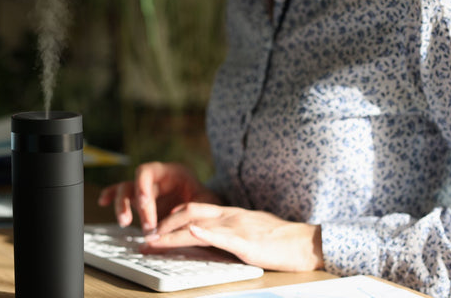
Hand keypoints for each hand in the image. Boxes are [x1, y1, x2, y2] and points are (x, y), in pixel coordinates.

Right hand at [97, 162, 220, 232]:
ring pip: (126, 189)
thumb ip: (195, 210)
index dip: (143, 185)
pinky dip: (110, 196)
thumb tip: (178, 220)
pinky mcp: (139, 200)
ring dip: (122, 206)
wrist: (205, 208)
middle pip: (136, 184)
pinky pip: (120, 194)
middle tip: (148, 227)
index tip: (144, 203)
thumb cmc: (207, 202)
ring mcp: (146, 188)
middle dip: (140, 206)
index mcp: (172, 171)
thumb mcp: (208, 203)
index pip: (150, 171)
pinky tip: (103, 202)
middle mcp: (156, 177)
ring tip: (124, 222)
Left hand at [142, 202, 323, 271]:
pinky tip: (189, 233)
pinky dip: (201, 234)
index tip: (156, 226)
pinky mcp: (244, 242)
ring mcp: (236, 227)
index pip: (194, 207)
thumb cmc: (279, 240)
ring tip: (153, 240)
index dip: (172, 216)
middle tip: (146, 236)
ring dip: (171, 232)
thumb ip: (229, 230)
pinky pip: (219, 236)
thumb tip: (211, 237)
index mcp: (230, 213)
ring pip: (196, 224)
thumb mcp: (250, 229)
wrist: (303, 243)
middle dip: (164, 223)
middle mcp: (229, 215)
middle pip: (189, 211)